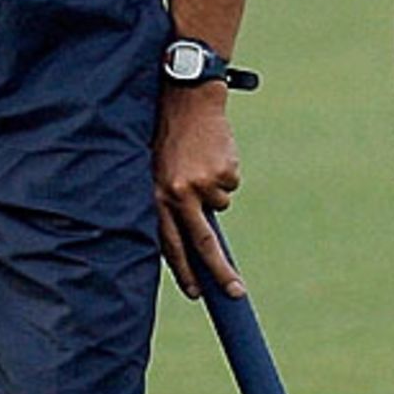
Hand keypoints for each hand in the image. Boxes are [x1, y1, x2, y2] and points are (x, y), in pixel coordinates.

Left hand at [153, 86, 245, 298]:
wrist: (187, 99)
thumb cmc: (168, 136)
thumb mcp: (157, 171)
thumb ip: (168, 202)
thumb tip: (190, 239)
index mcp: (156, 198)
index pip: (170, 245)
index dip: (184, 271)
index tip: (197, 293)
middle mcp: (177, 195)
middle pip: (203, 245)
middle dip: (221, 272)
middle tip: (237, 293)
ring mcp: (202, 185)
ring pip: (220, 206)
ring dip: (217, 191)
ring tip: (203, 162)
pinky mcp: (223, 173)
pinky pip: (231, 185)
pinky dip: (226, 173)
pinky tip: (214, 153)